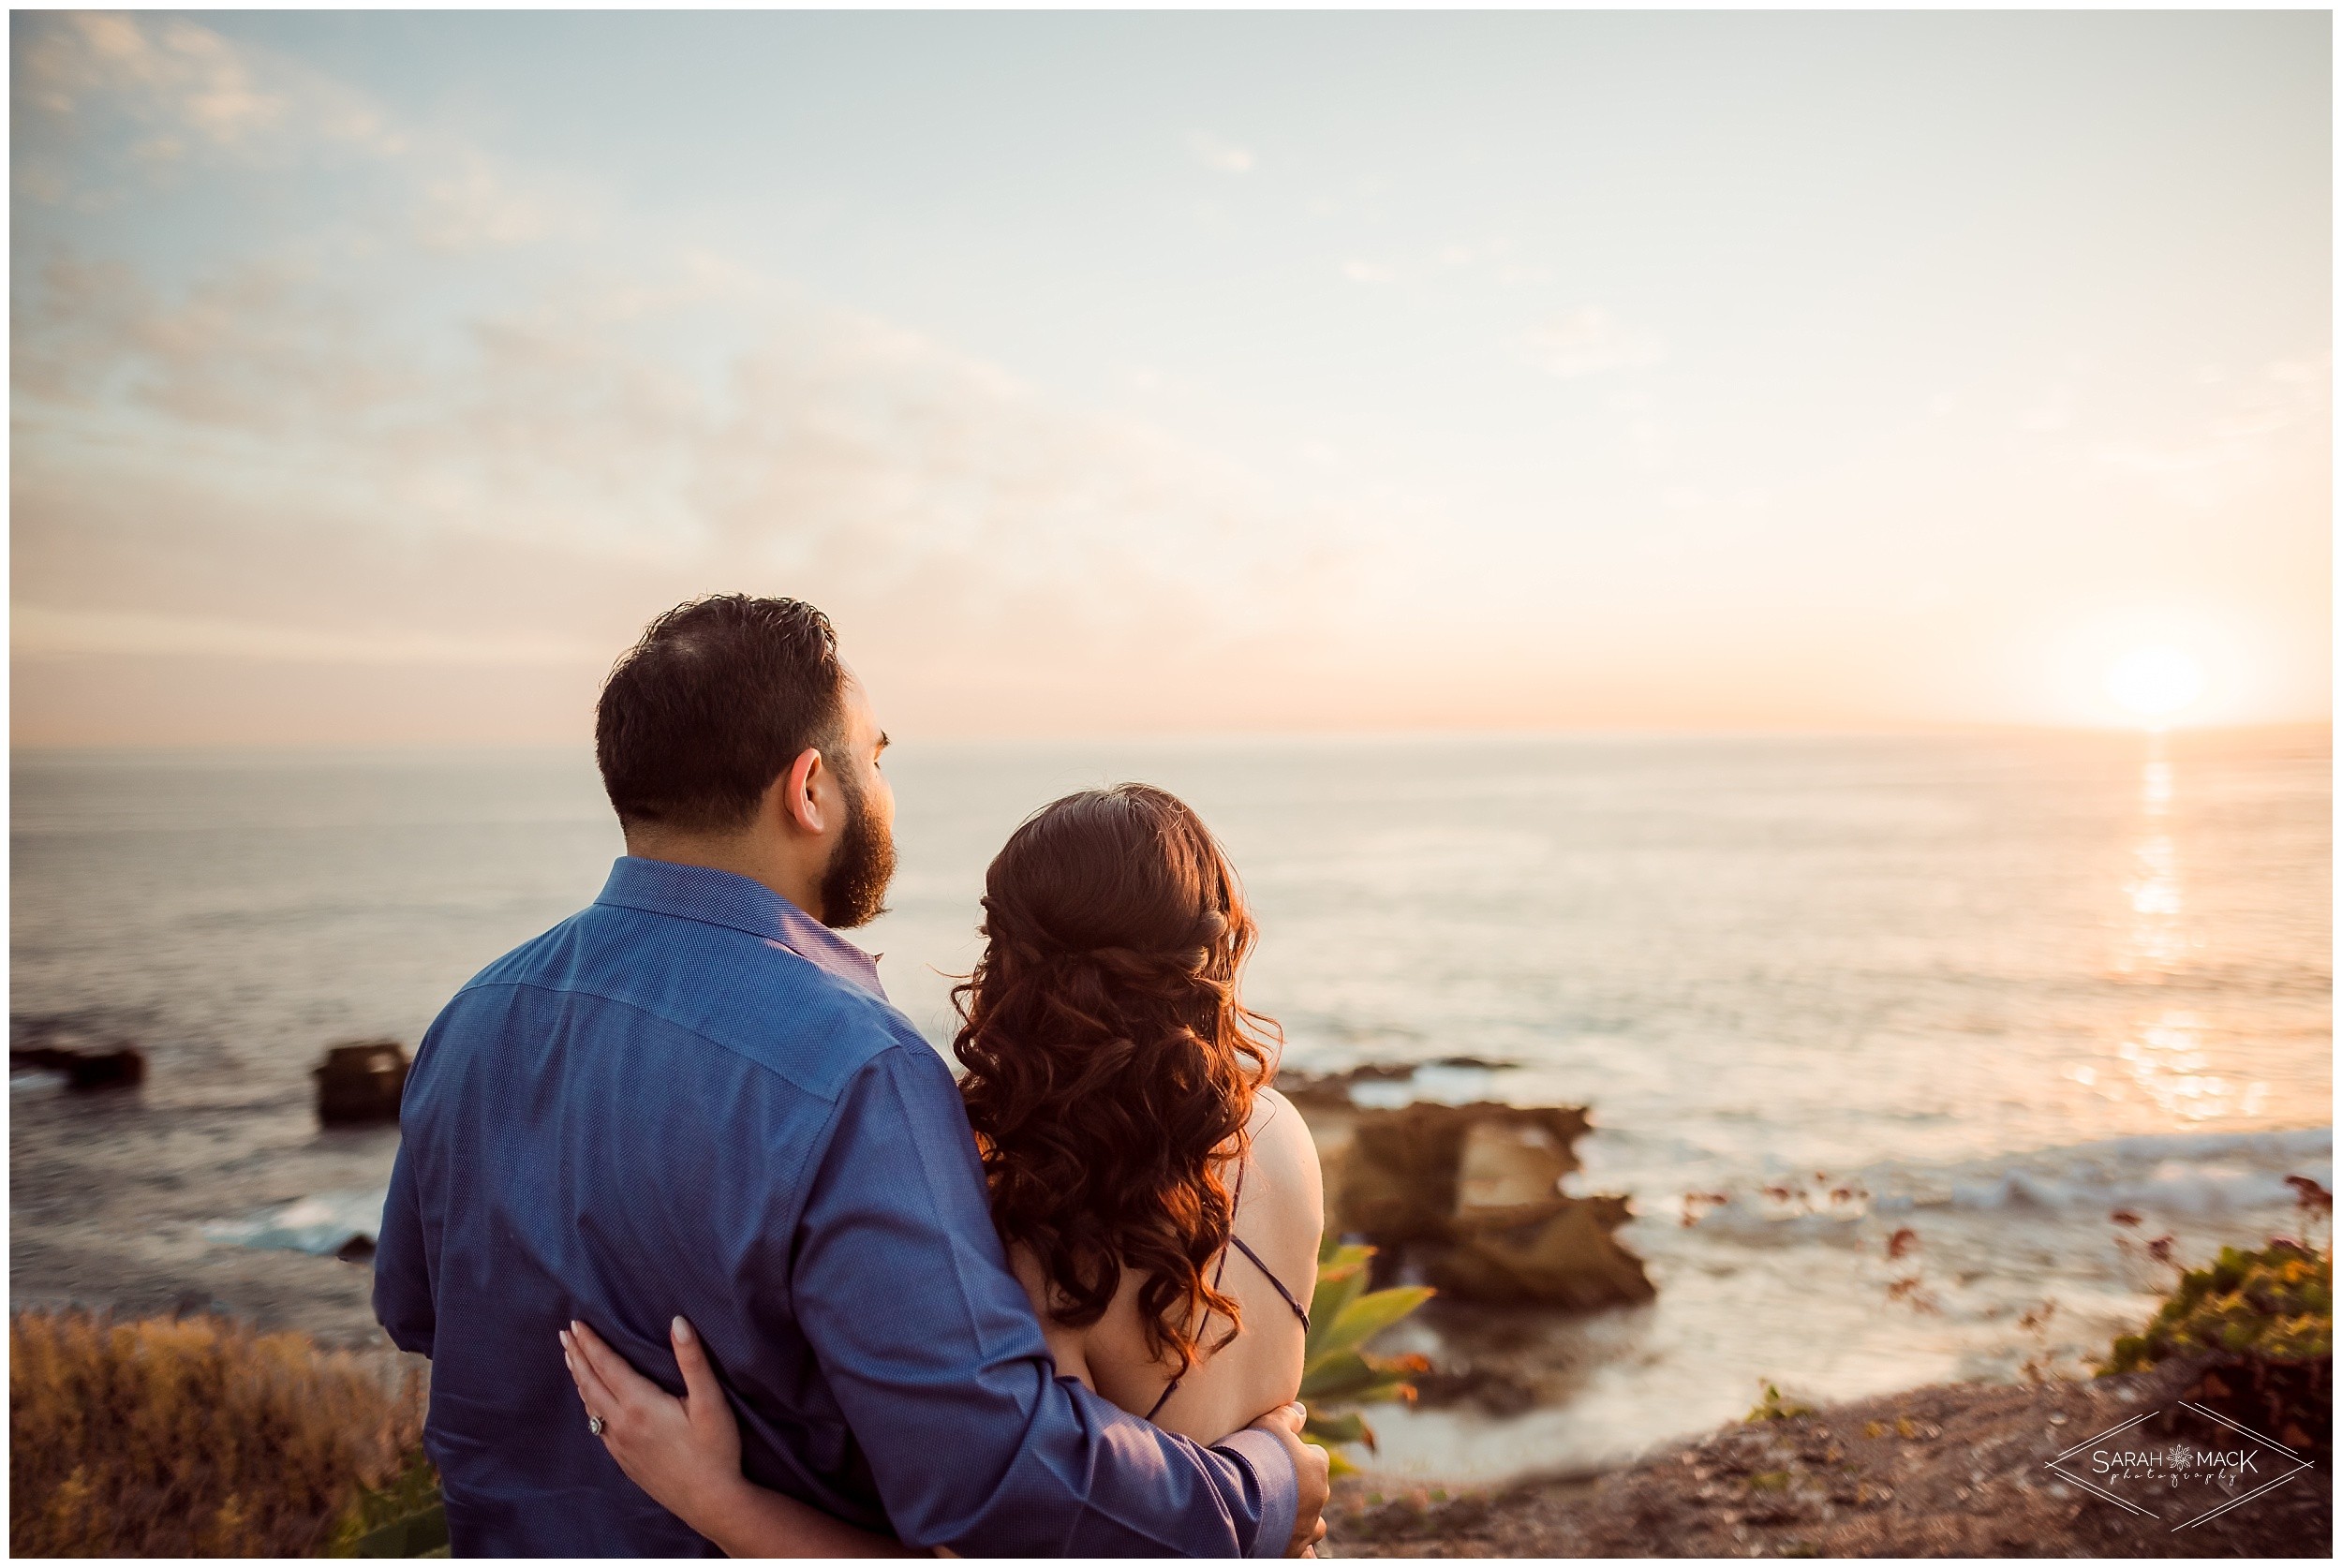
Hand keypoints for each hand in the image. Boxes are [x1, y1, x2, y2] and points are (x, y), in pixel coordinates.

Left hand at [562, 1315, 745, 1537]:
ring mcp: (620, 1446)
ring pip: (590, 1406)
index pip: (606, 1365)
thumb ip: (692, 1360)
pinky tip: (591, 1403)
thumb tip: (678, 1322)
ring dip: (579, 1379)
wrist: (711, 1503)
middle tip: (565, 1334)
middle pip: (590, 1383)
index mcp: (640, 1405)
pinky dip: (589, 1405)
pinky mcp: (624, 1461)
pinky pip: (597, 1427)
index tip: (575, 1324)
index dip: (590, 1343)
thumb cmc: (716, 1450)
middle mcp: (622, 1425)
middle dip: (577, 1356)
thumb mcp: (710, 1402)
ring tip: (572, 1360)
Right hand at [1247, 1401, 1329, 1556]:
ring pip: (1313, 1524)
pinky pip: (1301, 1551)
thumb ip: (1287, 1416)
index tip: (1275, 1457)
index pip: (1316, 1457)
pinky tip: (1279, 1540)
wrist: (1234, 1504)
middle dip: (1299, 1488)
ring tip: (1278, 1516)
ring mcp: (1306, 1528)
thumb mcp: (1268, 1424)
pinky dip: (1293, 1544)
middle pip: (1315, 1491)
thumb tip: (1300, 1410)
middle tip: (1270, 1485)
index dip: (1295, 1456)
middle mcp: (1318, 1499)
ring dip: (1301, 1520)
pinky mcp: (1292, 1550)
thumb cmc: (1252, 1459)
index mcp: (1317, 1467)